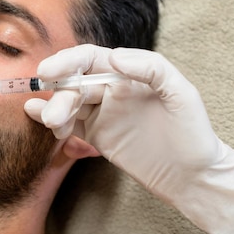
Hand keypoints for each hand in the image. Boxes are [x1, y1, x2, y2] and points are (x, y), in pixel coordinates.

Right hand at [24, 44, 233, 233]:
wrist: (194, 177)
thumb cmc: (193, 131)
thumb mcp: (182, 93)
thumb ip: (151, 67)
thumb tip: (115, 56)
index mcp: (127, 74)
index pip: (89, 59)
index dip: (66, 61)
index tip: (48, 71)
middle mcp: (110, 90)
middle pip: (74, 83)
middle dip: (59, 95)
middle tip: (53, 117)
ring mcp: (101, 113)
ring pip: (67, 103)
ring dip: (53, 109)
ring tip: (52, 124)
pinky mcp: (95, 136)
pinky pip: (68, 124)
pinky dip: (52, 121)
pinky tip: (39, 120)